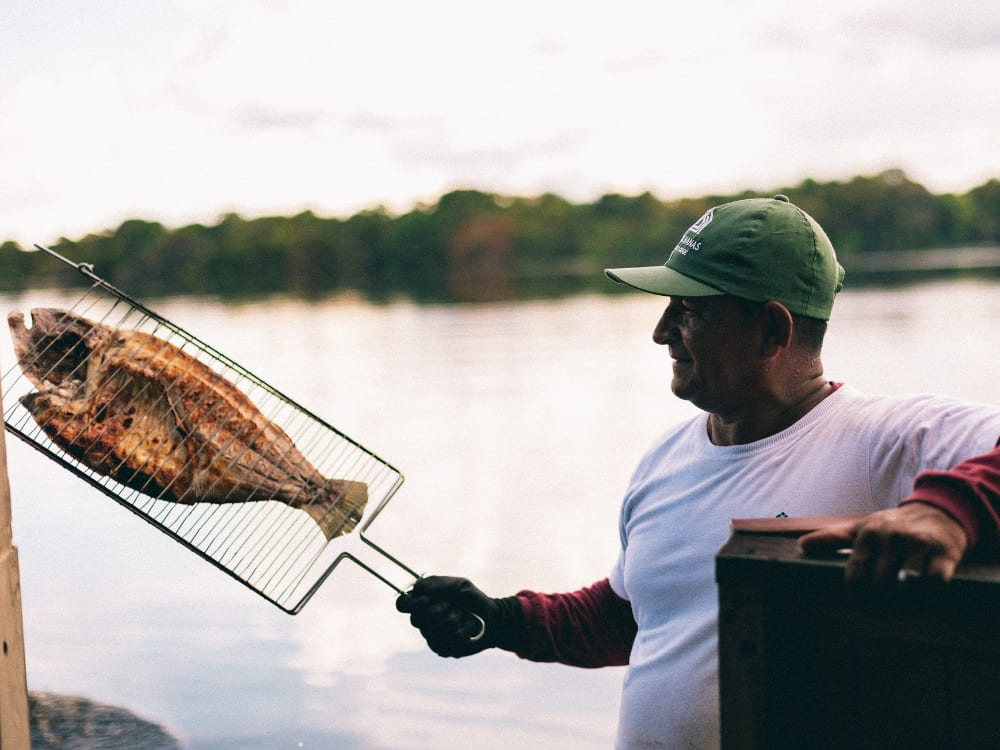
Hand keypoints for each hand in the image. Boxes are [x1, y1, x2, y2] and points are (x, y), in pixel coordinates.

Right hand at [395, 575, 517, 657]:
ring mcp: (432, 636)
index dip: (411, 603)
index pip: (402, 605)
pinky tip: (467, 629)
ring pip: (429, 632)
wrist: (492, 618)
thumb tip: (417, 587)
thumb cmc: (473, 599)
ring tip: (462, 616)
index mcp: (424, 602)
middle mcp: (424, 620)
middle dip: (436, 611)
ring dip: (449, 621)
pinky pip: (442, 643)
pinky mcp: (442, 649)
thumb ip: (438, 583)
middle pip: (415, 620)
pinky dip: (458, 633)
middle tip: (451, 606)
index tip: (427, 600)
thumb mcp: (459, 585)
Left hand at [798, 503, 968, 593]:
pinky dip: (928, 597)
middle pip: (879, 584)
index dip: (857, 596)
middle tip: (880, 612)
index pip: (856, 574)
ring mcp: (918, 543)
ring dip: (902, 605)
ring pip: (906, 585)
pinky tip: (922, 600)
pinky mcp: (944, 551)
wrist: (939, 511)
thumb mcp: (861, 527)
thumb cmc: (893, 525)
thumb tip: (801, 545)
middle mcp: (891, 536)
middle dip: (878, 605)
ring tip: (899, 610)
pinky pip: (934, 583)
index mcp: (868, 533)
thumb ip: (832, 538)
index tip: (860, 605)